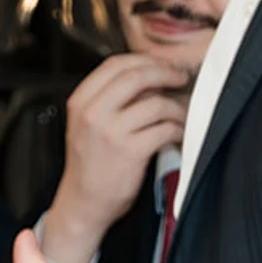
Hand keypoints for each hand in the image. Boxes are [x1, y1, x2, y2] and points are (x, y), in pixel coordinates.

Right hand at [38, 54, 189, 262]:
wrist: (84, 201)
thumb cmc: (90, 164)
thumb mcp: (87, 125)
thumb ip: (109, 100)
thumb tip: (150, 78)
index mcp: (80, 102)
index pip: (115, 65)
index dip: (145, 60)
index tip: (162, 66)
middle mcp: (92, 113)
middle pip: (137, 76)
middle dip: (166, 74)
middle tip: (181, 79)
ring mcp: (110, 132)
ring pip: (157, 103)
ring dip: (177, 107)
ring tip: (182, 116)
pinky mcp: (130, 152)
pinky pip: (165, 129)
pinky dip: (179, 130)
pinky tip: (179, 135)